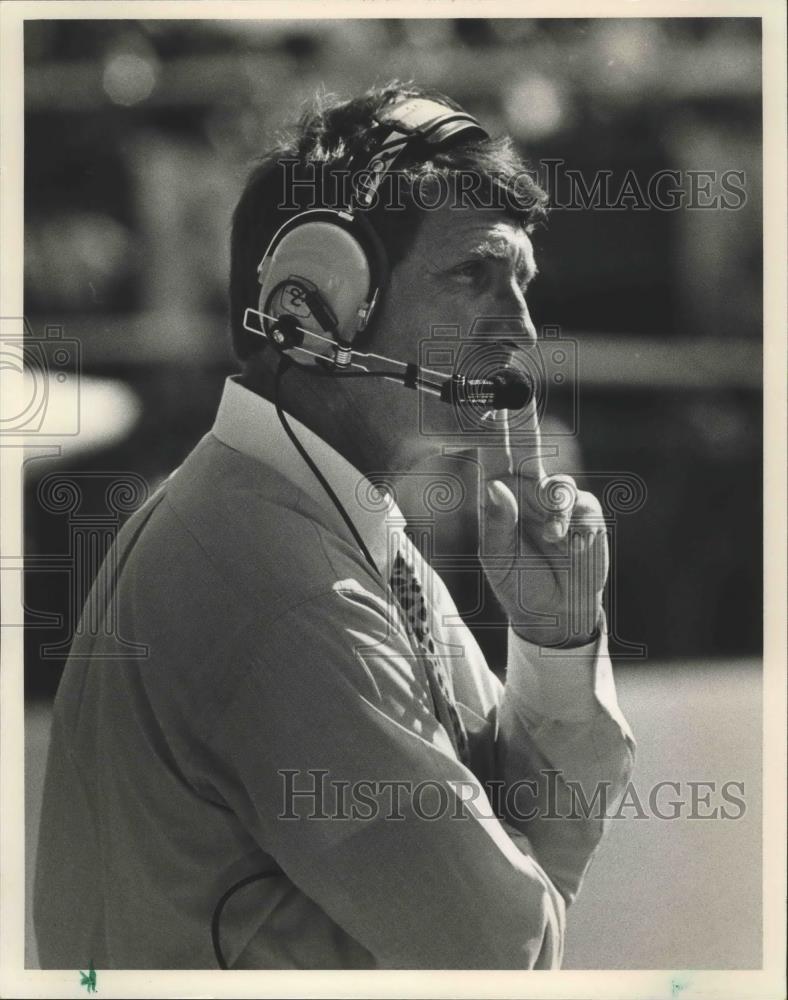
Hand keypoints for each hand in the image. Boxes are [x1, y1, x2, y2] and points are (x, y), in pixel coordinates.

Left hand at [477, 400, 607, 647]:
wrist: (555, 614)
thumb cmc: (516, 584)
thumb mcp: (497, 560)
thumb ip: (496, 524)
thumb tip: (497, 486)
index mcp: (499, 496)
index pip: (492, 454)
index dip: (491, 427)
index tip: (487, 398)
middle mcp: (528, 491)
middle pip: (527, 444)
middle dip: (523, 414)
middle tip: (517, 378)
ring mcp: (558, 501)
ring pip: (559, 484)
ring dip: (555, 509)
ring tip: (551, 539)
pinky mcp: (586, 514)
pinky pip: (583, 507)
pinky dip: (574, 527)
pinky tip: (567, 546)